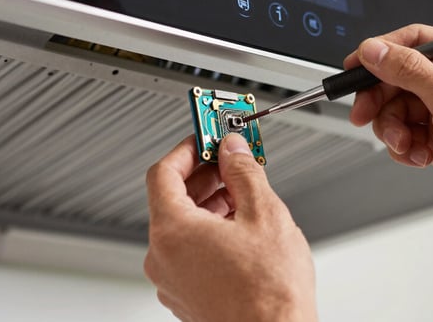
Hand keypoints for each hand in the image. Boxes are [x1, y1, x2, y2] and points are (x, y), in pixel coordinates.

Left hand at [144, 134, 316, 321]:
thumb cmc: (269, 294)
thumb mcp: (264, 214)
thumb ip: (243, 172)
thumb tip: (233, 151)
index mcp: (172, 232)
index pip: (163, 172)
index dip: (187, 149)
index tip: (205, 138)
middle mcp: (163, 257)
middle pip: (173, 199)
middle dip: (205, 176)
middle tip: (232, 161)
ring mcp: (173, 280)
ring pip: (184, 226)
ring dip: (210, 204)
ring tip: (244, 195)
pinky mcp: (187, 295)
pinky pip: (191, 251)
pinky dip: (210, 232)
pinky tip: (241, 227)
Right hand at [345, 23, 432, 253]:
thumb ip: (408, 70)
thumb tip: (375, 50)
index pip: (412, 41)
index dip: (380, 52)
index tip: (355, 65)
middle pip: (397, 78)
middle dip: (379, 100)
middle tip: (364, 114)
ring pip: (396, 109)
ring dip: (393, 129)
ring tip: (406, 143)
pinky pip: (404, 134)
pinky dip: (405, 147)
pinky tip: (420, 155)